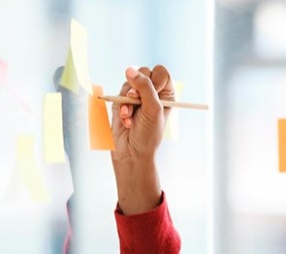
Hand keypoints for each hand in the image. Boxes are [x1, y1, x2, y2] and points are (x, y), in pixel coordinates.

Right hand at [110, 65, 173, 213]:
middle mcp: (152, 93)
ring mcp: (136, 96)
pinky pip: (119, 93)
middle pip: (143, 72)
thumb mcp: (152, 109)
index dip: (155, 79)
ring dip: (129, 100)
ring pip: (129, 82)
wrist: (131, 152)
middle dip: (138, 88)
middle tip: (137, 100)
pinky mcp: (122, 101)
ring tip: (131, 116)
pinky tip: (126, 119)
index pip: (161, 72)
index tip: (154, 92)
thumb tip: (130, 70)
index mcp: (166, 94)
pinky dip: (122, 106)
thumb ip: (144, 87)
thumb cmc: (148, 134)